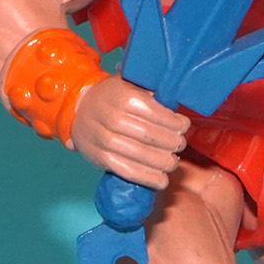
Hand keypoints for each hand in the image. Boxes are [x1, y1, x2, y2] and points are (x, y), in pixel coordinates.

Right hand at [69, 75, 191, 189]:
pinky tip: (162, 180)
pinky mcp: (100, 158)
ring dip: (163, 163)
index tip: (184, 127)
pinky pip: (128, 171)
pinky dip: (148, 178)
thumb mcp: (131, 83)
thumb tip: (178, 100)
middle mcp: (113, 118)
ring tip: (173, 162)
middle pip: (151, 136)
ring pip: (141, 155)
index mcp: (124, 98)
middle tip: (180, 145)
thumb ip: (153, 90)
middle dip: (172, 143)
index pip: (158, 114)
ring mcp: (104, 140)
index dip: (176, 124)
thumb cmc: (113, 96)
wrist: (80, 108)